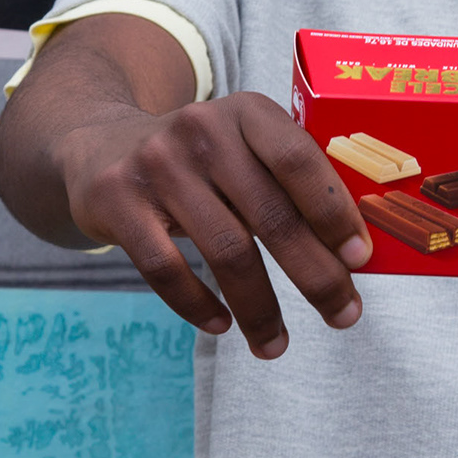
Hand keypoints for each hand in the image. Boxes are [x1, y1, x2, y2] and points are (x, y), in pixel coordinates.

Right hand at [57, 91, 372, 356]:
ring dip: (260, 309)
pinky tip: (222, 326)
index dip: (334, 212)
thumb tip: (350, 256)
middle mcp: (202, 130)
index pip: (298, 160)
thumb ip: (289, 185)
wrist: (98, 147)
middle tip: (343, 315)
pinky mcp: (118, 201)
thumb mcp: (242, 148)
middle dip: (316, 276)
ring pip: (224, 252)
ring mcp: (156, 165)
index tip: (359, 260)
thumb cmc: (199, 162)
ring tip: (276, 345)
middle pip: (271, 216)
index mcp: (247, 112)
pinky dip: (199, 306)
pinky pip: (167, 270)